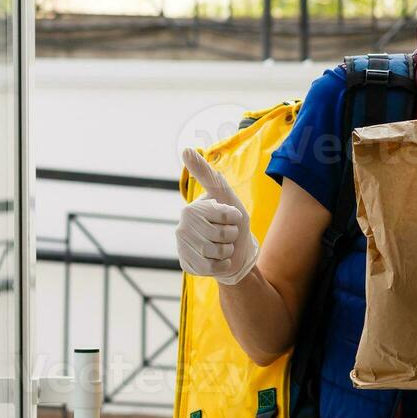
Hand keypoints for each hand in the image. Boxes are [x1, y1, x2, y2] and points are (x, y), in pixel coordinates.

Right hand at [176, 148, 259, 284]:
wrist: (235, 252)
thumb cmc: (231, 221)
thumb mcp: (224, 195)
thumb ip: (206, 174)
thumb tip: (185, 149)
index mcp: (190, 209)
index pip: (223, 214)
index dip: (234, 217)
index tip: (231, 217)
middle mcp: (182, 228)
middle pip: (220, 235)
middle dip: (231, 236)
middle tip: (227, 235)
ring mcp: (183, 249)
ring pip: (215, 252)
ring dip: (227, 251)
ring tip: (223, 247)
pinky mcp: (187, 266)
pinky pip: (211, 268)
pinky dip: (222, 265)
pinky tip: (219, 261)